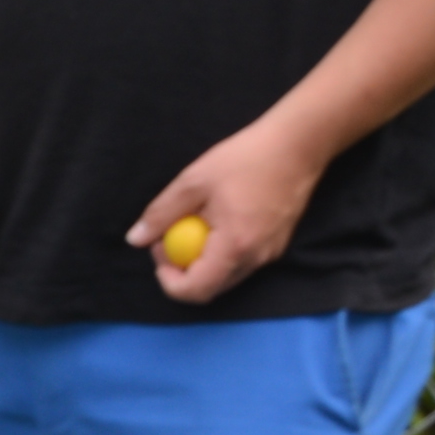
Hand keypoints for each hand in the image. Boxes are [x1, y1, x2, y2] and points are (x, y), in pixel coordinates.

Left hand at [126, 115, 325, 304]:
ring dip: (202, 263)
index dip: (168, 280)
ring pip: (226, 278)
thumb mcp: (194, 181)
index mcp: (234, 247)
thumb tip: (135, 239)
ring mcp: (270, 254)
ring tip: (194, 226)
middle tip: (171, 238)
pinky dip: (222, 253)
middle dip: (182, 272)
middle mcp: (255, 259)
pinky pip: (241, 263)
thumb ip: (162, 213)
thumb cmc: (246, 158)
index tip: (159, 251)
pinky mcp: (277, 245)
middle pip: (209, 289)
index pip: (194, 290)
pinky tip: (219, 221)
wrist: (299, 144)